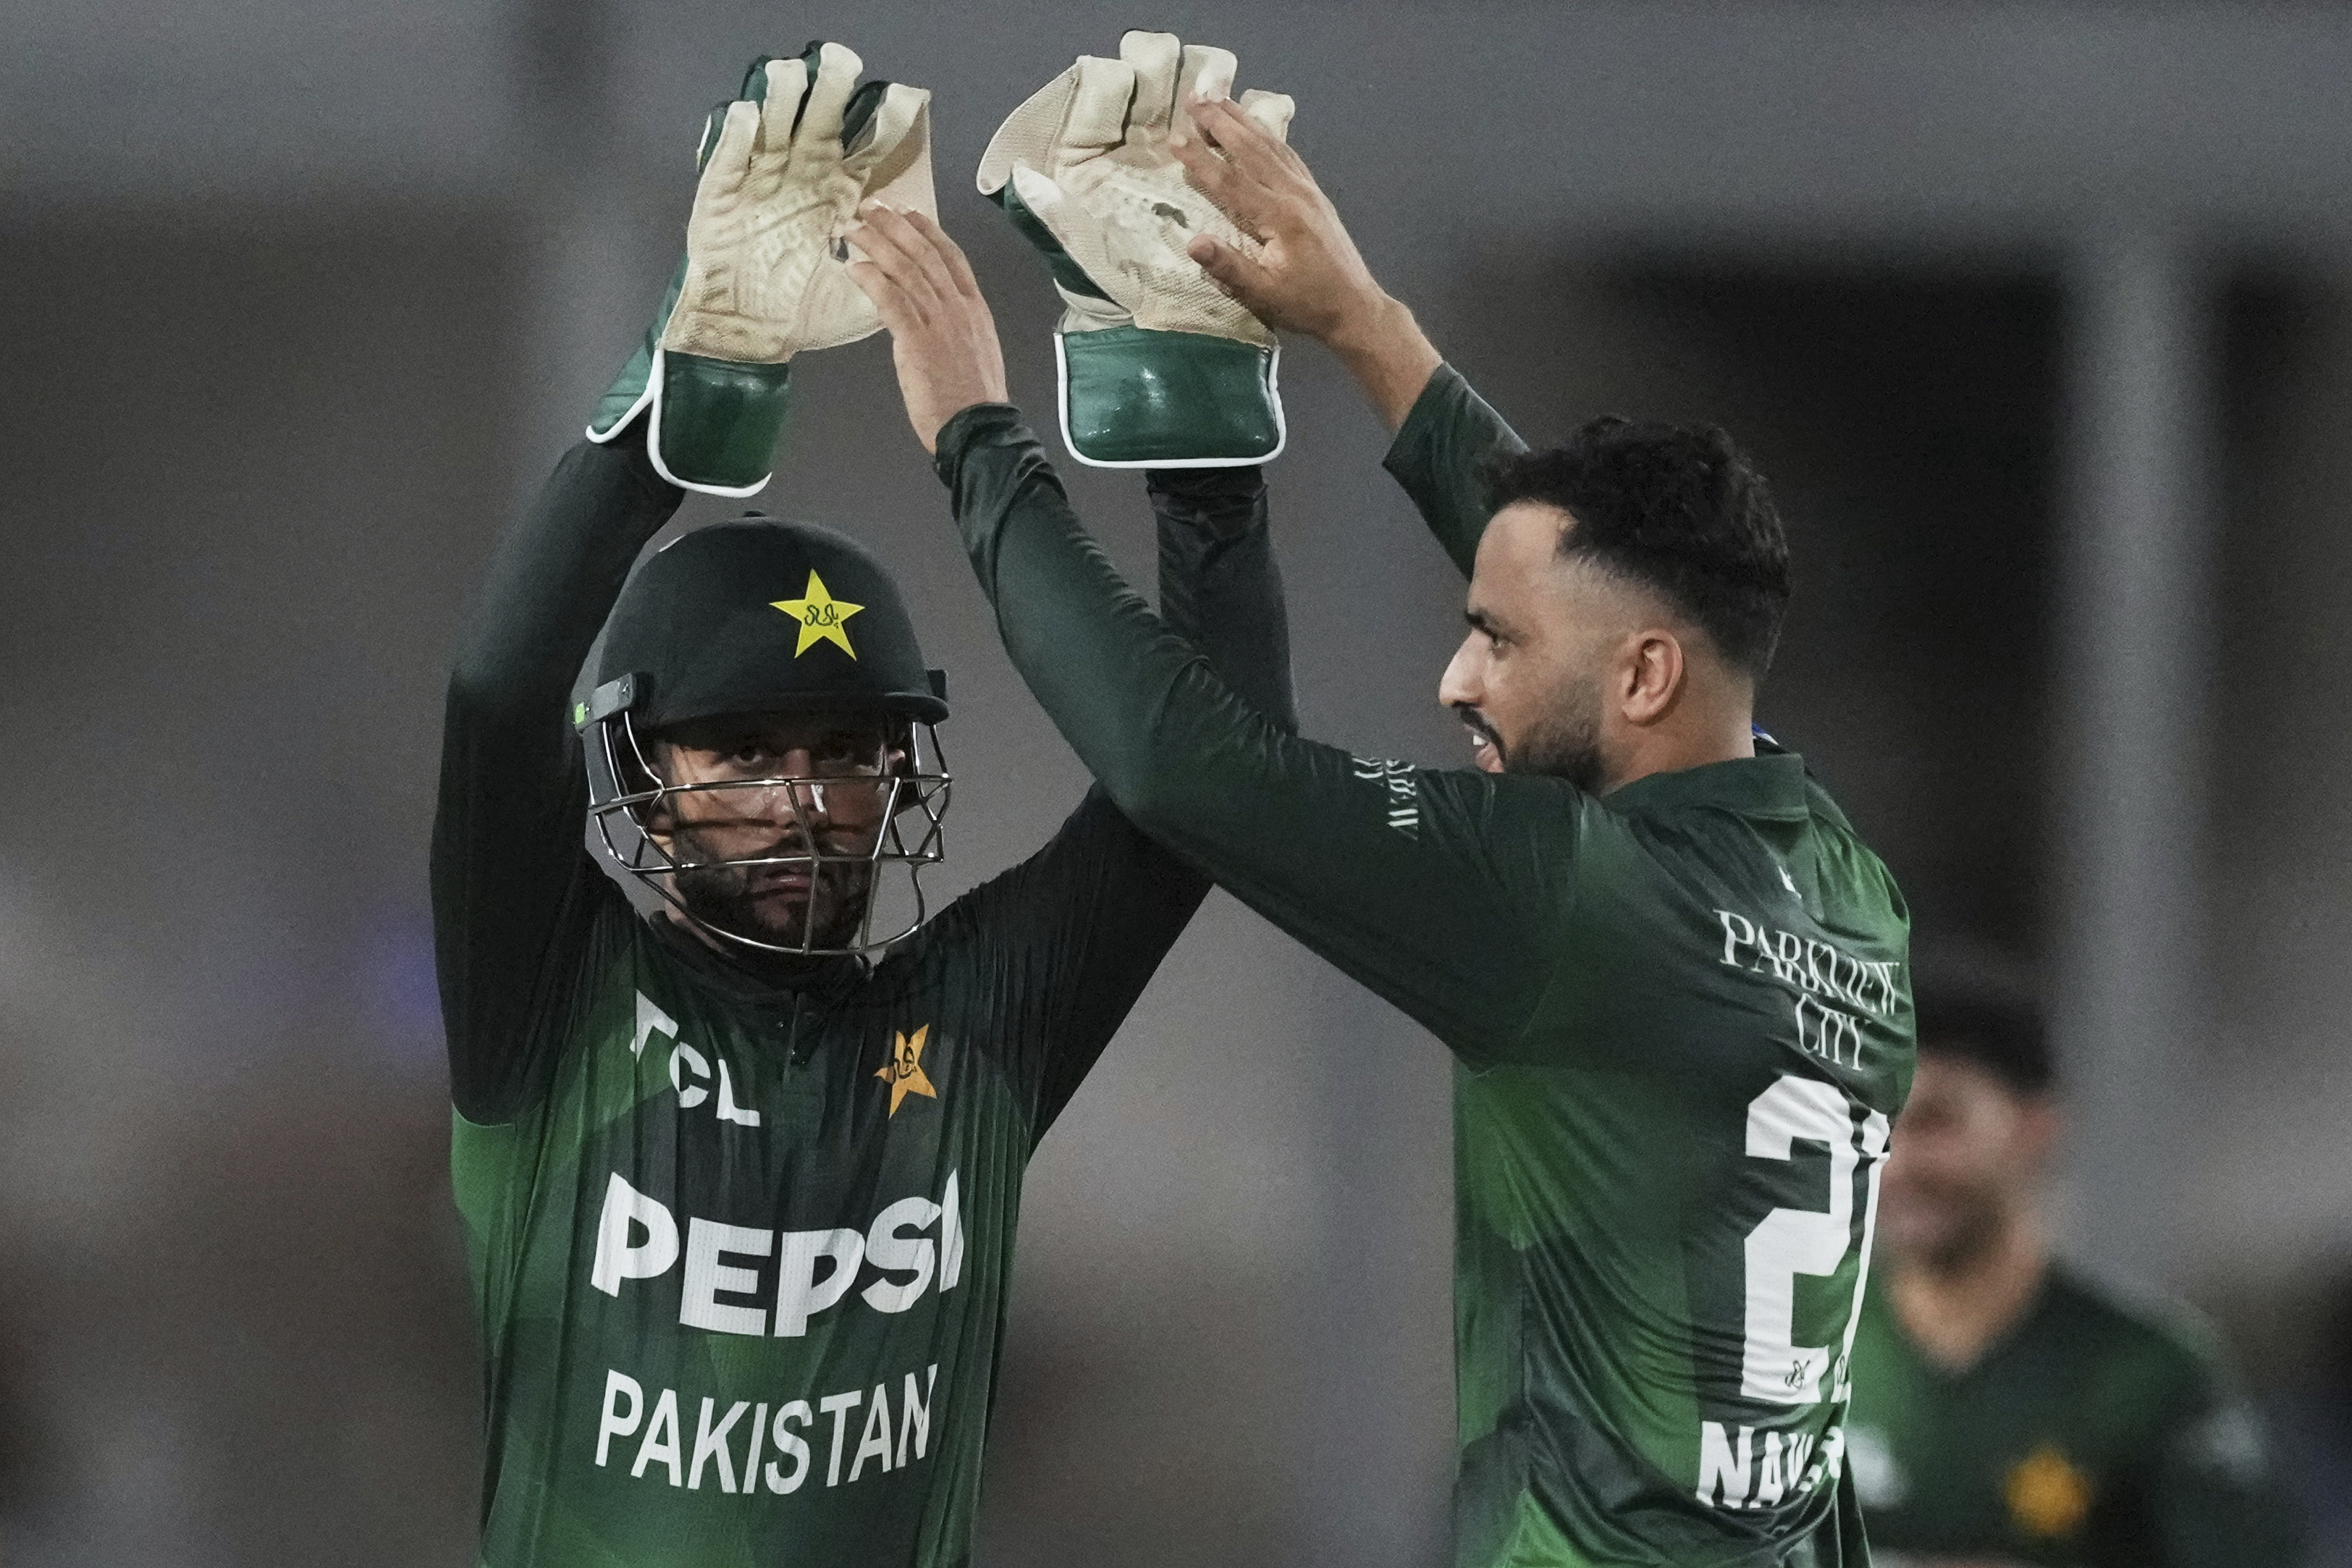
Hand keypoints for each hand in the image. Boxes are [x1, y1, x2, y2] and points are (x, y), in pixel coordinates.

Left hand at [843, 204, 1009, 453]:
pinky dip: (872, 279)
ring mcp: (939, 322)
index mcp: (975, 308)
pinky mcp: (917, 341)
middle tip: (870, 206)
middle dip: (894, 225)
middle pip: (924, 254)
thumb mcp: (977, 351)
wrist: (979, 428)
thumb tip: (938, 317)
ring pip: (905, 270)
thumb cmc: (974, 399)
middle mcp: (958, 307)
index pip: (951, 256)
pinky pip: (891, 300)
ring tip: (852, 229)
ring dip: (876, 244)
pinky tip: (854, 267)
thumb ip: (957, 327)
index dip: (927, 230)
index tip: (907, 212)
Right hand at [1169, 96, 1440, 427]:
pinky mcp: (1315, 194)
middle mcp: (1293, 193)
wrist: (1355, 307)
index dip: (1200, 159)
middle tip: (1193, 98)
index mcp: (1278, 216)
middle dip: (1220, 122)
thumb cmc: (1306, 305)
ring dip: (1242, 120)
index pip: (1230, 180)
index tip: (1174, 138)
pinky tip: (1256, 127)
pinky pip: (1288, 154)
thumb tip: (1192, 242)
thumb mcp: (1264, 294)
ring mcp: (1307, 190)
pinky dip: (1268, 135)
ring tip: (1218, 99)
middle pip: (1251, 149)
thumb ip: (1228, 268)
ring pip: (1271, 145)